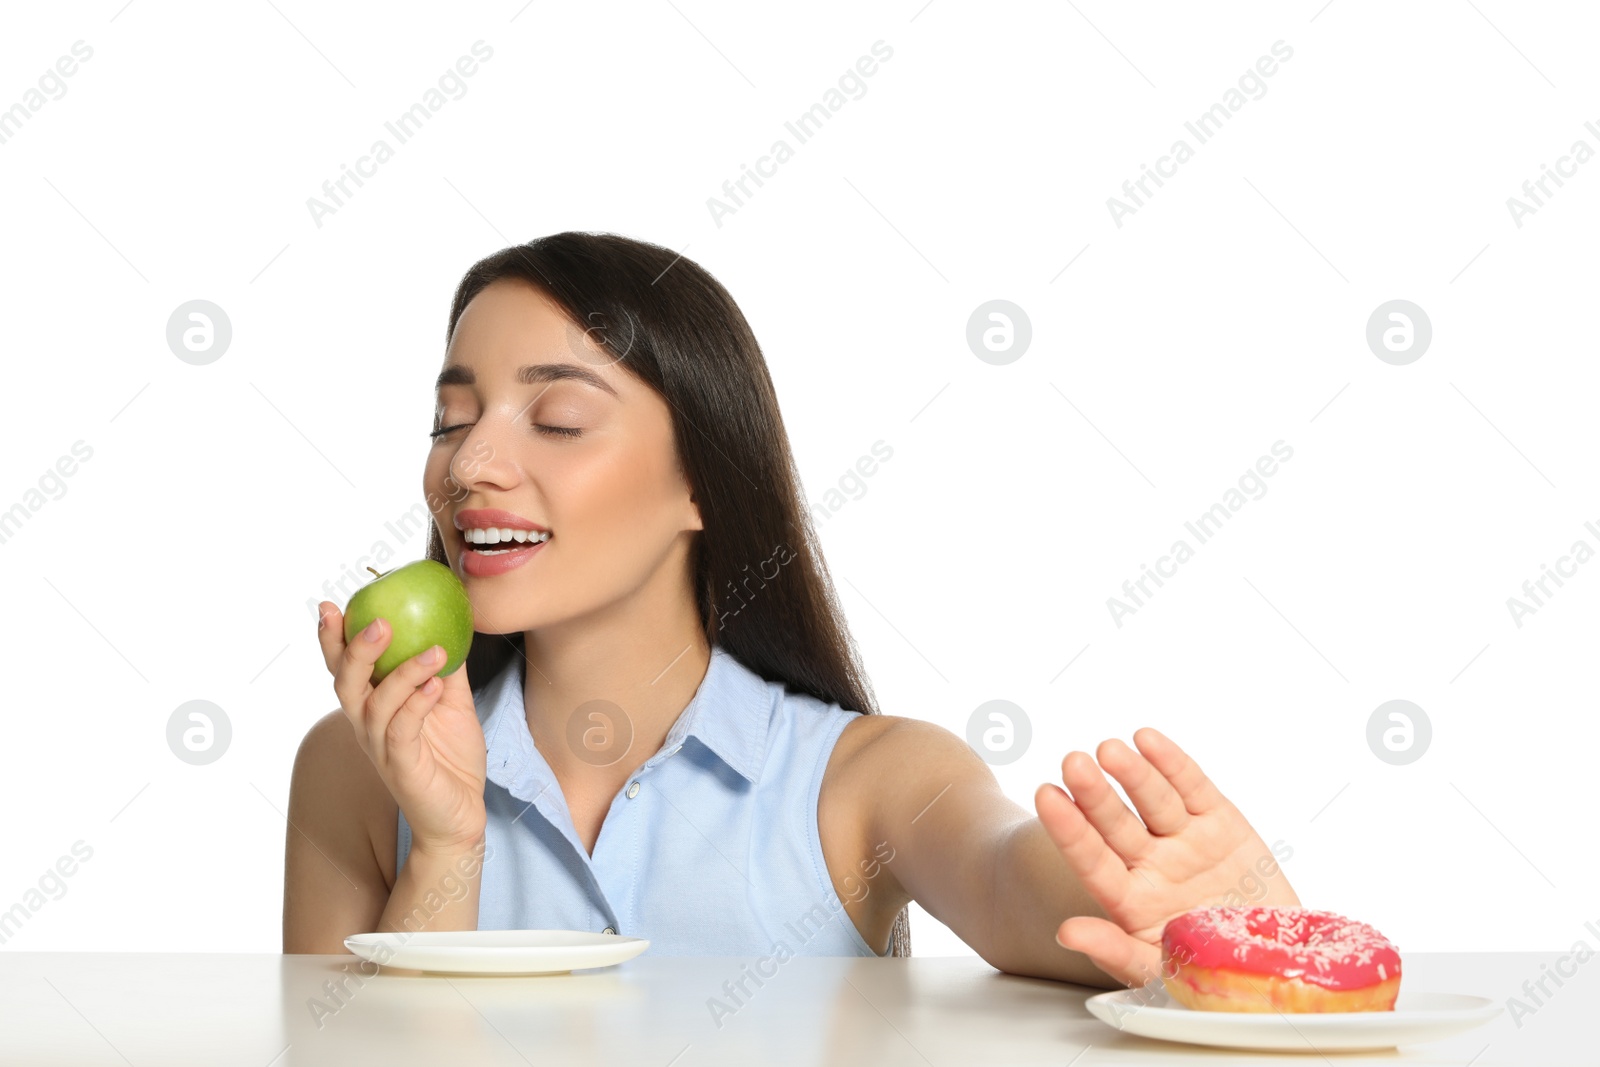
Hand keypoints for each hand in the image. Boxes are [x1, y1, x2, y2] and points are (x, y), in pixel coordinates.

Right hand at [316, 601, 486, 851]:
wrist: (461, 814)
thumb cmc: (450, 758)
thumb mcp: (452, 702)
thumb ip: (446, 667)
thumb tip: (450, 624)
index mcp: (373, 706)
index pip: (345, 668)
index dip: (333, 639)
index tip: (331, 605)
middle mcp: (368, 726)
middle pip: (347, 683)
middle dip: (356, 650)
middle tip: (378, 622)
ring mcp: (381, 748)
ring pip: (376, 705)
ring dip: (402, 673)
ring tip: (433, 650)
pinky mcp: (402, 768)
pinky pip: (402, 732)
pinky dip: (416, 705)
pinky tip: (434, 686)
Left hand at [1033, 727, 1298, 987]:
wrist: (1280, 968)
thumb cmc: (1213, 979)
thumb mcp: (1161, 975)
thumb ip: (1115, 951)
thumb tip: (1065, 931)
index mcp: (1130, 901)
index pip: (1093, 861)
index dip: (1071, 830)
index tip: (1047, 797)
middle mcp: (1152, 865)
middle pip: (1117, 825)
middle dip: (1095, 795)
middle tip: (1073, 762)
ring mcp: (1186, 841)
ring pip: (1153, 801)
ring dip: (1132, 773)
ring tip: (1109, 749)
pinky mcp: (1221, 823)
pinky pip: (1193, 789)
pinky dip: (1173, 764)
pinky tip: (1147, 740)